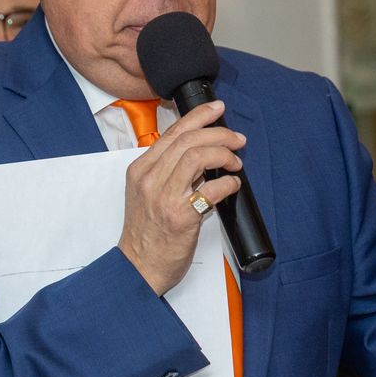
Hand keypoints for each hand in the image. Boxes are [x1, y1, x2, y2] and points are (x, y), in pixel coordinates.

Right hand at [117, 100, 244, 295]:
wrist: (138, 267)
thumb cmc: (145, 234)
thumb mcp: (145, 193)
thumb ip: (164, 171)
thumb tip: (198, 152)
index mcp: (140, 170)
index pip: (172, 132)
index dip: (199, 116)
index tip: (217, 109)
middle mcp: (150, 179)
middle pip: (189, 140)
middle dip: (219, 134)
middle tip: (237, 140)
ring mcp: (164, 197)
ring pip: (198, 156)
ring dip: (224, 155)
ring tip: (236, 162)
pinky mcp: (181, 217)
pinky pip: (211, 189)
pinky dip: (228, 182)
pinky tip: (233, 184)